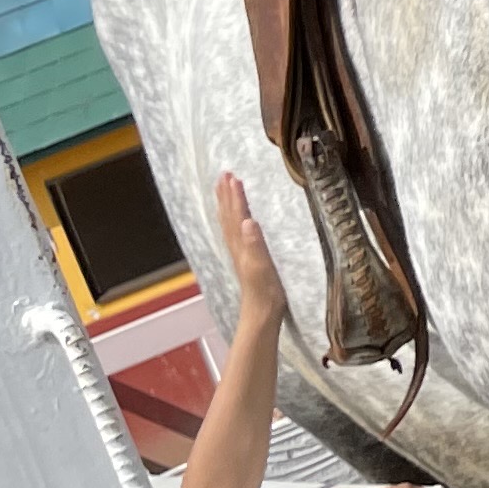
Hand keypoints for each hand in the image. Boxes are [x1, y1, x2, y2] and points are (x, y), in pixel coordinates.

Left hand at [214, 173, 286, 332]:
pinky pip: (234, 232)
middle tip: (224, 175)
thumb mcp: (261, 267)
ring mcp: (240, 252)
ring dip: (227, 204)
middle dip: (226, 195)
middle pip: (228, 216)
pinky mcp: (246, 258)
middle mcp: (237, 246)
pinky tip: (237, 218)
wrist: (260, 313)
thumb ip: (255, 244)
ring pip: (229, 223)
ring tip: (226, 188)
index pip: (237, 216)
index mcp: (241, 245)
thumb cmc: (264, 291)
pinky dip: (233, 219)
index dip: (235, 197)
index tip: (233, 177)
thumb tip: (248, 221)